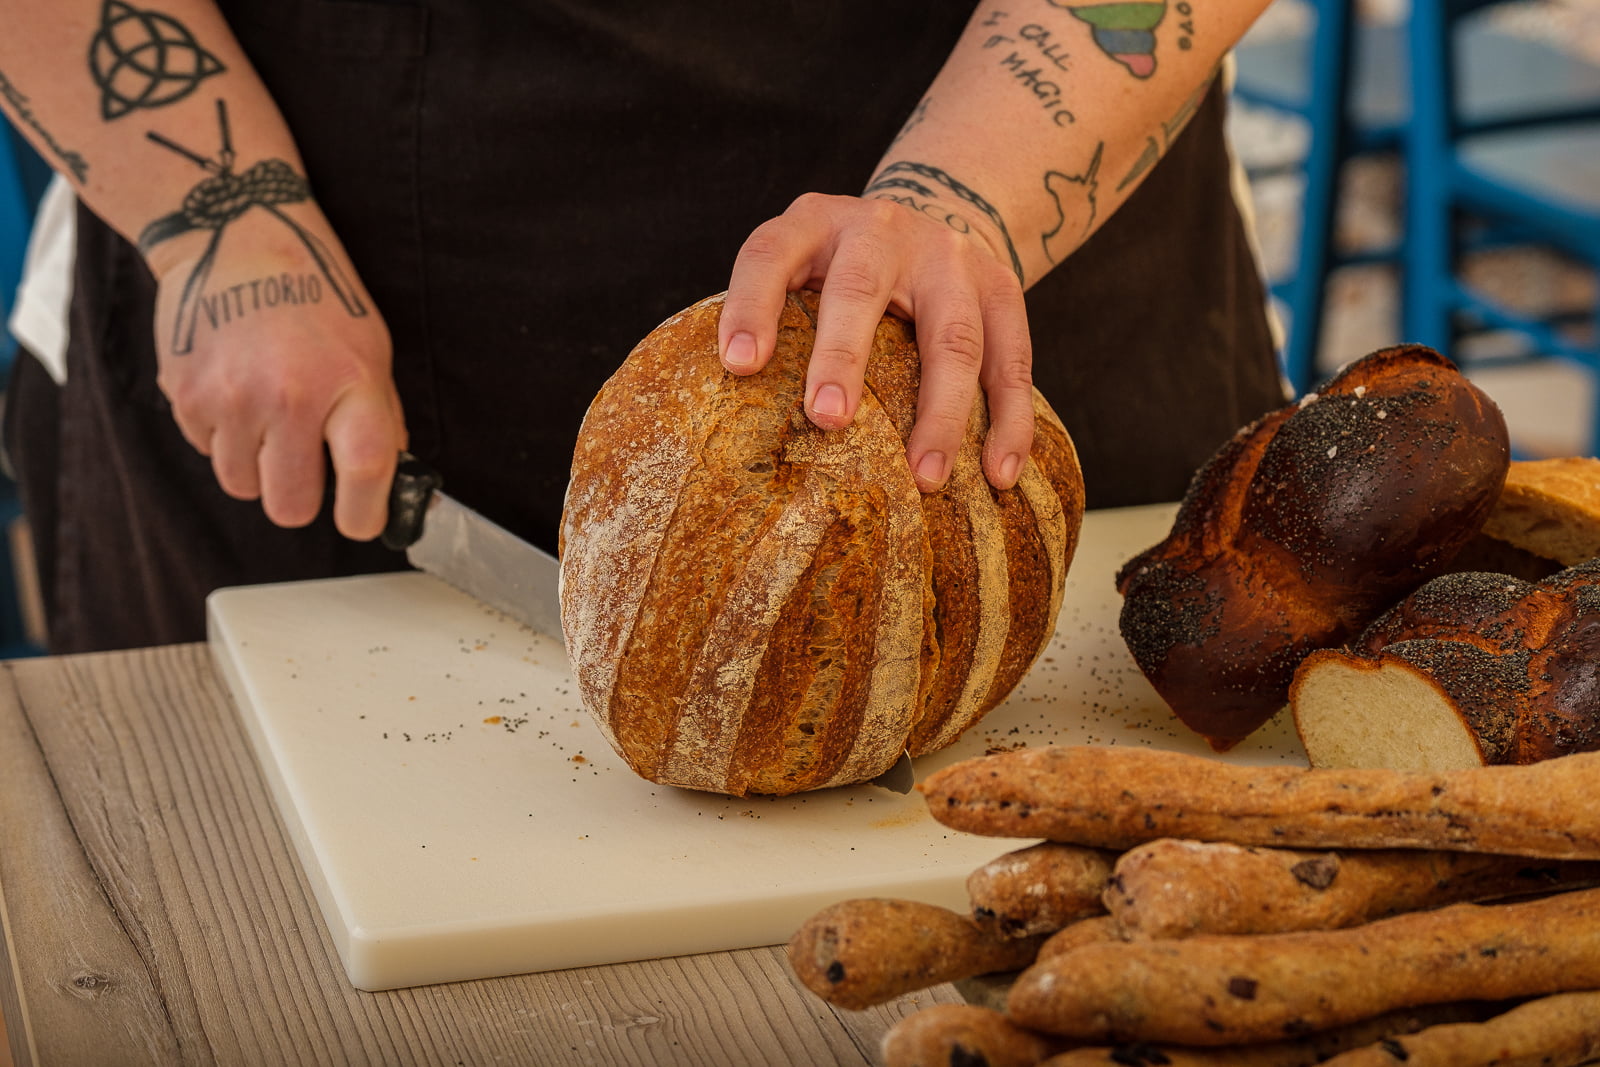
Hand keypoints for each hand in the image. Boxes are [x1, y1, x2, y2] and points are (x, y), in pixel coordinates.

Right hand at [148, 208, 404, 539]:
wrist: (234, 235)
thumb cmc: (314, 293)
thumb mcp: (369, 347)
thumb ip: (379, 418)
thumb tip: (386, 483)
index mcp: (349, 382)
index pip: (366, 472)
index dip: (366, 514)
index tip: (363, 521)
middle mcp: (289, 396)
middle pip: (291, 506)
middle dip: (300, 497)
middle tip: (305, 466)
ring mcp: (231, 398)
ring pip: (243, 486)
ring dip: (257, 466)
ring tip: (267, 415)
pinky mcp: (185, 396)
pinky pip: (207, 451)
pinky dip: (222, 435)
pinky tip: (235, 389)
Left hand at [718, 192, 1034, 491]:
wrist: (930, 222)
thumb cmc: (840, 273)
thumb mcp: (800, 268)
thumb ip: (776, 321)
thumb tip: (741, 433)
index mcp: (815, 222)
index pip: (770, 254)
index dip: (751, 305)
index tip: (738, 364)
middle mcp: (882, 230)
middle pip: (862, 290)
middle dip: (843, 356)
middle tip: (827, 420)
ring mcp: (950, 258)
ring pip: (952, 336)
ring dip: (940, 412)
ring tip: (925, 479)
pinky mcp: (1001, 288)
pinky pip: (1012, 361)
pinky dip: (1009, 422)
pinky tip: (998, 474)